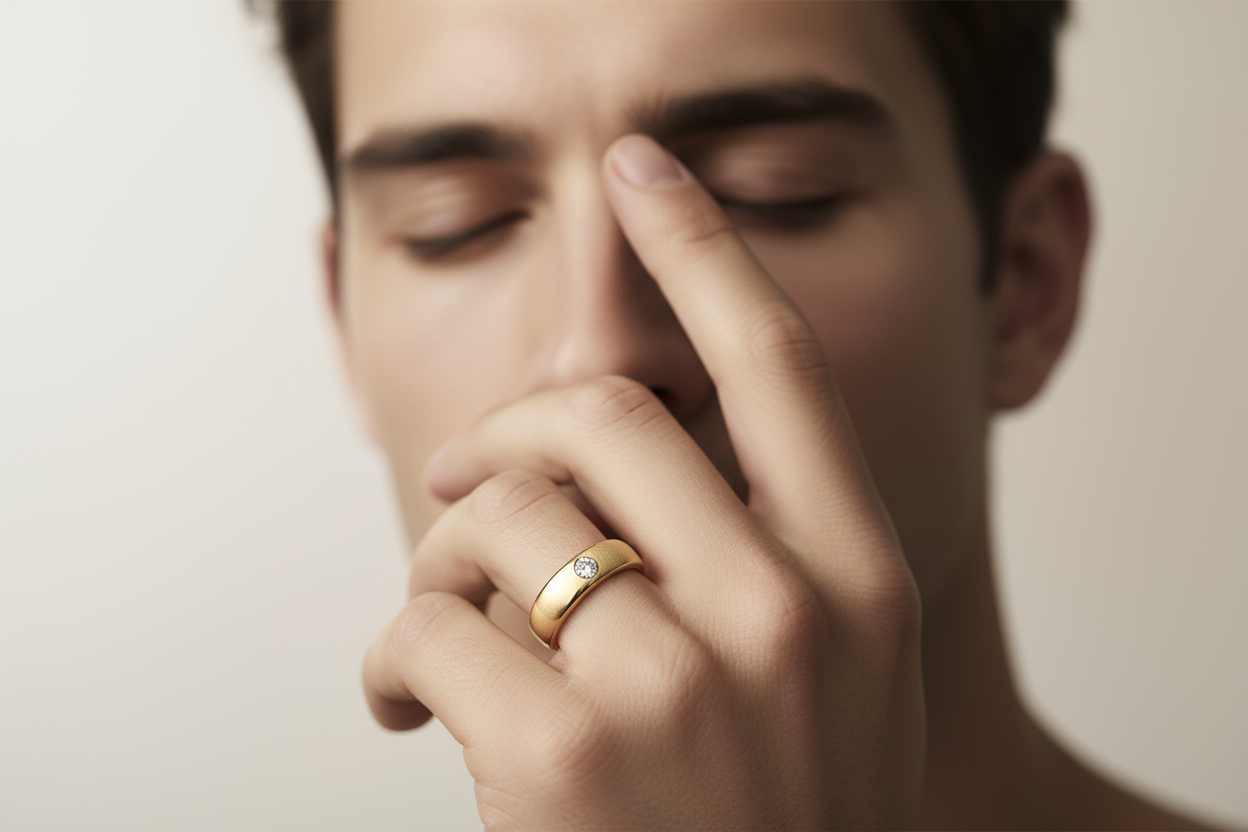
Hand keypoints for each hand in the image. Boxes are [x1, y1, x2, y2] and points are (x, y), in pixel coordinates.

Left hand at [362, 134, 924, 829]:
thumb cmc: (782, 823)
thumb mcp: (833, 678)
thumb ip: (767, 555)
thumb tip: (618, 445)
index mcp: (856, 577)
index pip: (775, 361)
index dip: (703, 244)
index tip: (643, 170)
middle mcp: (783, 611)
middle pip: (601, 413)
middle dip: (505, 436)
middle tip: (466, 482)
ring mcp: (676, 682)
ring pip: (497, 515)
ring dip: (439, 553)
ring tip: (438, 621)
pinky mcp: (562, 756)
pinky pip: (426, 624)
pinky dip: (391, 655)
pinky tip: (407, 701)